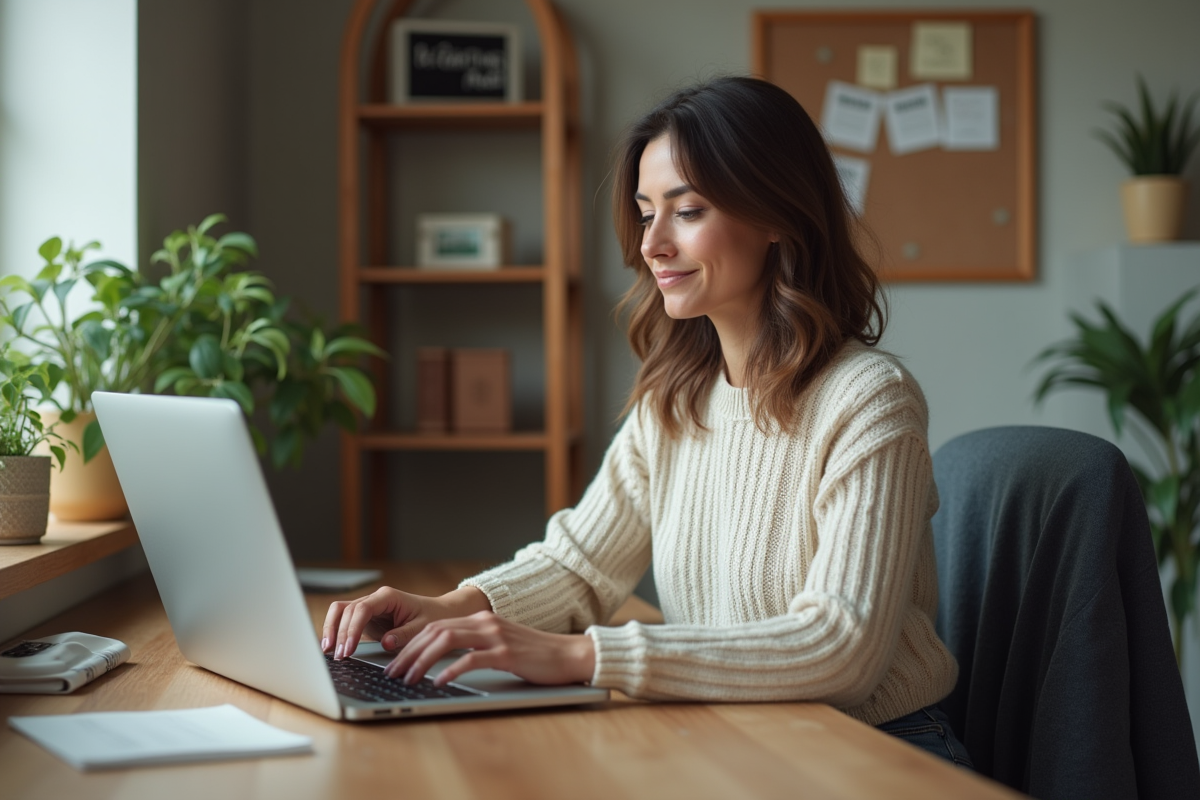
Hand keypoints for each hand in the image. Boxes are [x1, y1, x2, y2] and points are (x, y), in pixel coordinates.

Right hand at [321, 585, 490, 659]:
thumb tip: (386, 642)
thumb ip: (405, 634)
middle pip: (347, 610)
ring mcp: (369, 607)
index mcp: (388, 597)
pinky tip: (330, 647)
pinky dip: (335, 631)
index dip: (352, 628)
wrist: (439, 612)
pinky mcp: (366, 618)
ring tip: (327, 651)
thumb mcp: (423, 627)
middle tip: (338, 656)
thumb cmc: (433, 616)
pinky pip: (345, 620)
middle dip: (339, 633)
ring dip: (331, 629)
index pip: (362, 609)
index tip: (349, 648)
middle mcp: (375, 599)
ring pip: (340, 612)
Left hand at [384, 611, 595, 686]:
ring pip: (446, 641)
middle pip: (434, 632)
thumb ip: (475, 646)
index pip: (435, 626)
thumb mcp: (500, 645)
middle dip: (408, 652)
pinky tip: (438, 682)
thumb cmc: (535, 655)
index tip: (394, 661)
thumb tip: (442, 663)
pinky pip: (471, 659)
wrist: (570, 654)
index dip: (411, 643)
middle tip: (391, 672)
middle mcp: (485, 623)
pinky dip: (451, 670)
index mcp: (481, 619)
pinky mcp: (507, 653)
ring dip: (422, 661)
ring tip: (407, 678)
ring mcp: (496, 636)